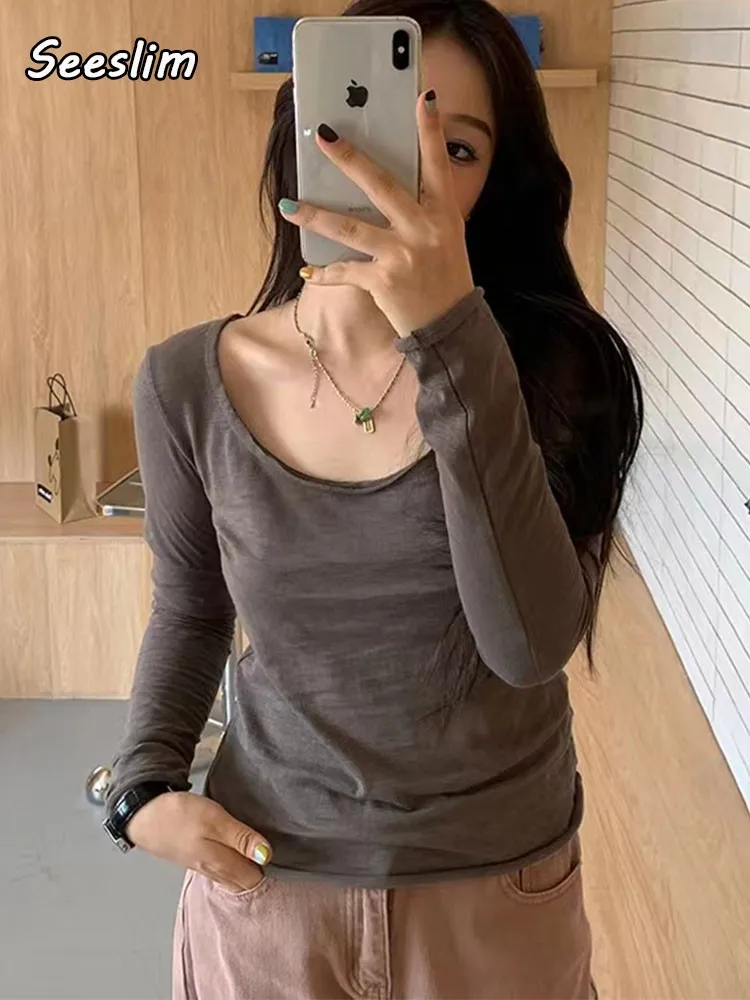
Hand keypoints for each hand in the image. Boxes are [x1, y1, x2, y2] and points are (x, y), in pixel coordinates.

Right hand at [126, 791, 272, 893]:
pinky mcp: (197, 856)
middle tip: (282, 854)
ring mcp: (204, 865)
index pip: (255, 880)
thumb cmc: (179, 815)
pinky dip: (234, 861)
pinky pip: (222, 866)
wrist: (144, 814)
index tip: (288, 854)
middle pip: (245, 881)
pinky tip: (239, 849)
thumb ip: (241, 838)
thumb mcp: (214, 820)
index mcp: (221, 864)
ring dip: (248, 866)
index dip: (272, 870)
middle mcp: (214, 870)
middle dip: (262, 872)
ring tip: (264, 851)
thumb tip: (267, 856)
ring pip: (233, 875)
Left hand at [279, 90, 475, 337]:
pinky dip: (325, 273)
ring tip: (288, 205)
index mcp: (444, 215)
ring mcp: (402, 256)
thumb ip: (425, 211)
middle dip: (349, 159)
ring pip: (349, 228)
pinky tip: (307, 271)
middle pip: (381, 186)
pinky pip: (346, 272)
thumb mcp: (449, 238)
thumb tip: (388, 186)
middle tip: (323, 136)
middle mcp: (423, 230)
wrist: (450, 327)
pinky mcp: (383, 282)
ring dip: (314, 216)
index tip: (422, 98)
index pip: (438, 165)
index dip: (432, 131)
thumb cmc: (446, 279)